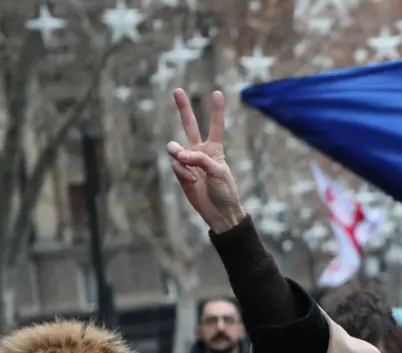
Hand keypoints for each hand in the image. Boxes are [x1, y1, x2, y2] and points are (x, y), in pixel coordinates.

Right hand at [166, 89, 245, 233]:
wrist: (220, 213)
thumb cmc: (225, 192)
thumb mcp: (218, 172)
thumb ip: (199, 159)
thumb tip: (178, 154)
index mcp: (215, 150)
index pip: (216, 126)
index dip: (216, 110)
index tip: (217, 93)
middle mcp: (200, 152)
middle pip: (190, 126)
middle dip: (184, 109)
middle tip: (177, 90)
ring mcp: (189, 163)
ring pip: (175, 148)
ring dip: (178, 153)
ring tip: (184, 161)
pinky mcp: (181, 174)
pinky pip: (175, 166)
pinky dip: (182, 172)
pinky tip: (192, 181)